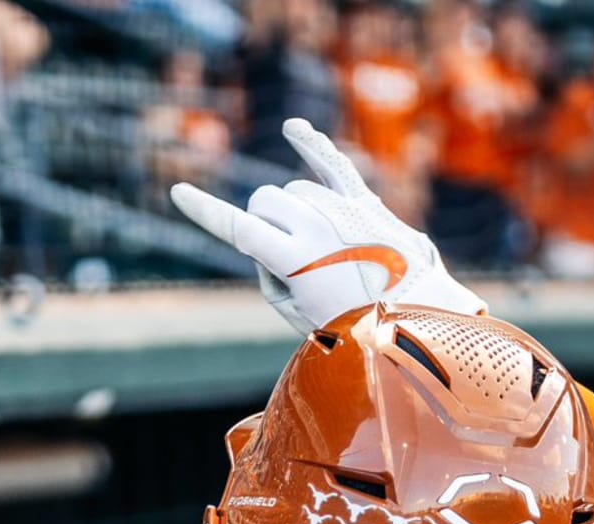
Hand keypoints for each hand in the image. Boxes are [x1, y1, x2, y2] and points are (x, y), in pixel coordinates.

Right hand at [170, 118, 485, 336]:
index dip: (205, 211)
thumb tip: (269, 240)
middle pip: (264, 200)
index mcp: (296, 258)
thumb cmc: (354, 324)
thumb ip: (272, 276)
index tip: (179, 192)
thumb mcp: (299, 314)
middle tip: (283, 260)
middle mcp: (315, 224)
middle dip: (262, 223)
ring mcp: (339, 207)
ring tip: (318, 251)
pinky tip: (294, 129)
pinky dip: (311, 144)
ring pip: (294, 190)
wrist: (415, 313)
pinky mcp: (361, 200)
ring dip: (292, 213)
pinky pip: (332, 163)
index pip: (237, 228)